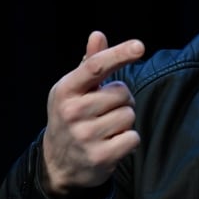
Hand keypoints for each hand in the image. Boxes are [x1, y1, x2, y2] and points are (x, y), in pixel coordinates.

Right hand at [41, 30, 144, 196]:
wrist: (59, 164)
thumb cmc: (73, 117)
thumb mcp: (75, 90)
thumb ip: (91, 63)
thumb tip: (98, 35)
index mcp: (66, 90)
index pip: (95, 66)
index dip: (119, 54)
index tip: (139, 46)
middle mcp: (72, 112)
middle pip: (122, 93)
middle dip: (121, 101)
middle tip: (104, 111)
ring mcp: (84, 136)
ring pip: (129, 115)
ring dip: (124, 121)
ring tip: (106, 129)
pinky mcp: (99, 157)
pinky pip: (133, 137)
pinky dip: (128, 140)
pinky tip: (110, 144)